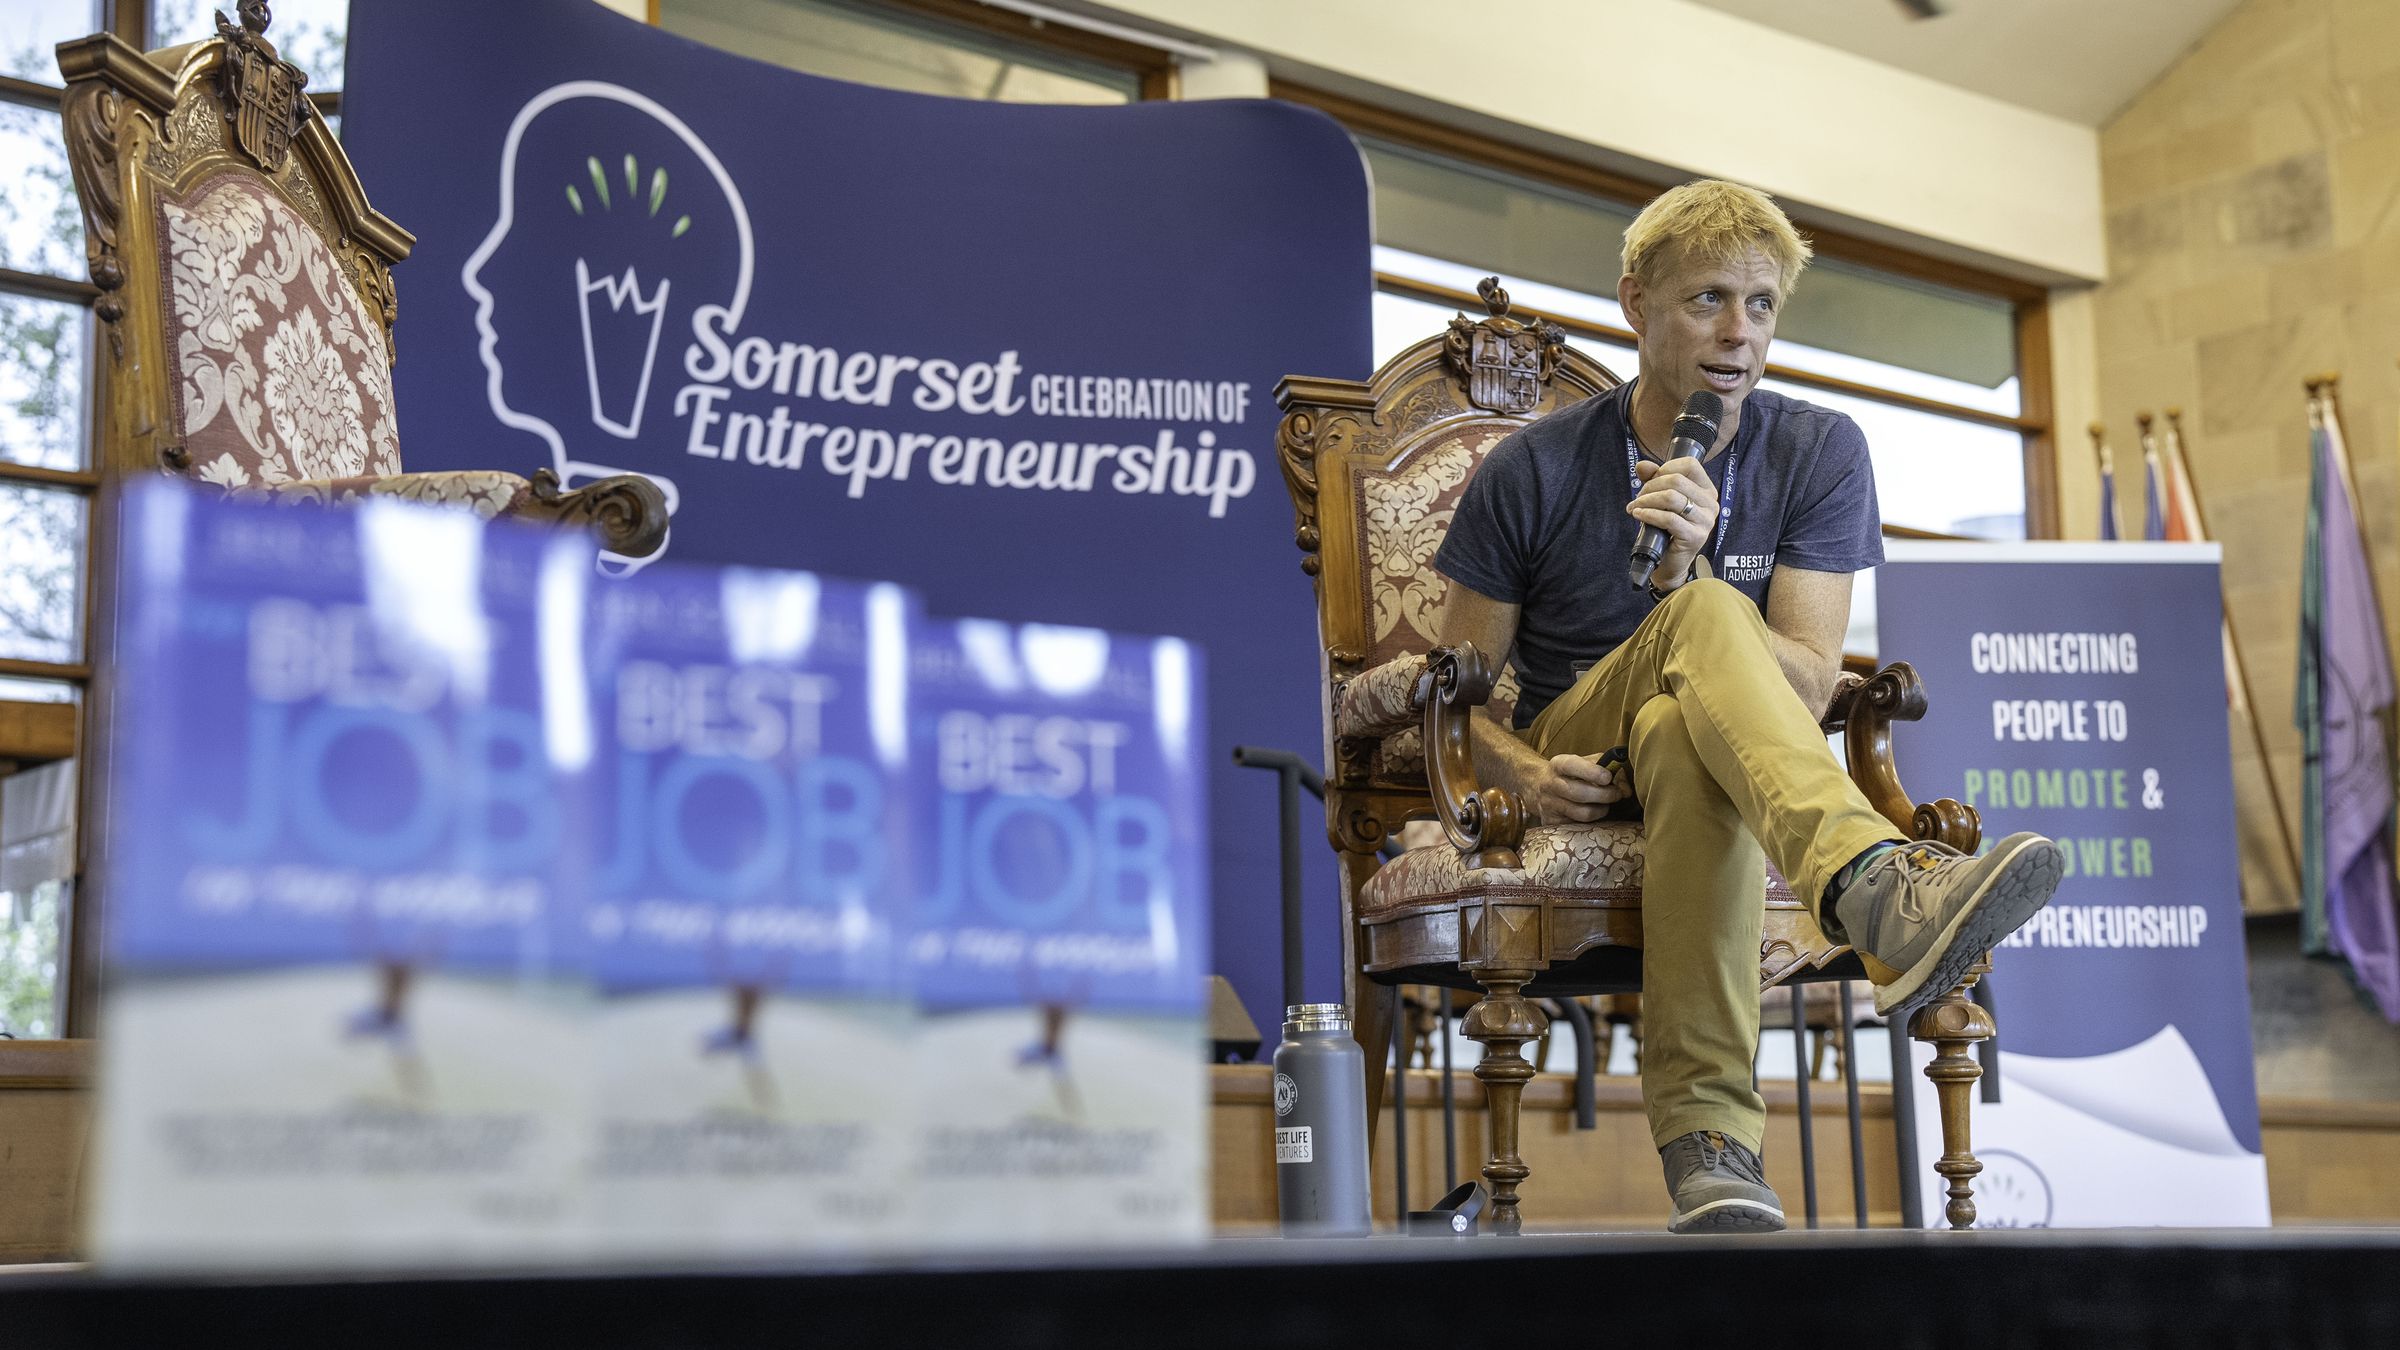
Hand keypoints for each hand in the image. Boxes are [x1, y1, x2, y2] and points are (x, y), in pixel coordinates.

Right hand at [1531, 753, 1627, 824]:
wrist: (1537, 785)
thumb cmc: (1570, 773)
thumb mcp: (1585, 763)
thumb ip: (1609, 769)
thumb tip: (1626, 790)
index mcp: (1559, 764)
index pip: (1573, 766)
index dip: (1592, 772)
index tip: (1608, 777)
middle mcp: (1550, 784)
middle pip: (1579, 793)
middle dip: (1604, 795)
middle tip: (1617, 794)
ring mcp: (1549, 805)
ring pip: (1581, 813)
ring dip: (1600, 811)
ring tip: (1605, 805)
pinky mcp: (1550, 822)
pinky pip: (1577, 827)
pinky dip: (1591, 822)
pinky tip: (1593, 814)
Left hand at [1629, 456, 1717, 586]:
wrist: (1669, 562)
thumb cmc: (1666, 528)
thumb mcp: (1660, 499)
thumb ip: (1653, 478)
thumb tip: (1642, 465)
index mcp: (1707, 490)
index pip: (1690, 465)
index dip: (1666, 468)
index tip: (1651, 481)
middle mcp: (1711, 503)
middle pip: (1677, 480)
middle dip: (1650, 486)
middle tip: (1638, 498)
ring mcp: (1706, 521)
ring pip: (1671, 498)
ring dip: (1647, 500)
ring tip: (1635, 507)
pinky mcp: (1695, 537)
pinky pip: (1668, 518)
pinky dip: (1649, 514)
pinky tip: (1638, 515)